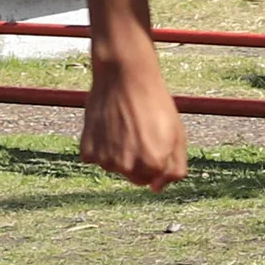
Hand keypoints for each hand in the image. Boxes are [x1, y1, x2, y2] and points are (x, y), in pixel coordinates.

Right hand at [80, 55, 187, 191]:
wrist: (125, 76)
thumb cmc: (155, 103)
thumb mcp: (177, 134)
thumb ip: (175, 167)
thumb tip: (157, 189)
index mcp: (154, 164)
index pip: (155, 181)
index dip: (156, 159)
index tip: (154, 138)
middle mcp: (128, 167)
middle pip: (134, 177)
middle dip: (139, 160)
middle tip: (139, 131)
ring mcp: (106, 160)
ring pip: (114, 167)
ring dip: (119, 152)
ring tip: (124, 124)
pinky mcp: (87, 151)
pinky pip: (96, 157)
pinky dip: (101, 145)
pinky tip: (108, 124)